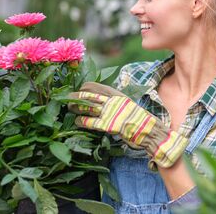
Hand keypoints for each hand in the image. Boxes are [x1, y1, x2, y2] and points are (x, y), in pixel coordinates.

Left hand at [68, 82, 188, 168]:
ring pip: (86, 106)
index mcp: (116, 94)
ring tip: (69, 109)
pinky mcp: (108, 125)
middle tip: (67, 99)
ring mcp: (110, 113)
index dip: (83, 89)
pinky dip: (81, 121)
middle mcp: (111, 101)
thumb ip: (114, 101)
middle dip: (74, 97)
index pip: (94, 86)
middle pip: (87, 95)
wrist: (149, 130)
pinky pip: (89, 121)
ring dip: (75, 107)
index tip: (78, 92)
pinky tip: (77, 122)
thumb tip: (103, 100)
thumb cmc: (138, 119)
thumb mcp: (126, 104)